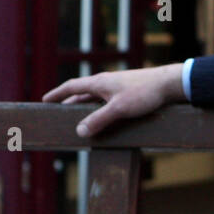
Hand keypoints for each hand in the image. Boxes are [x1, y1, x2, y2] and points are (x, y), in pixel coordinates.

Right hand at [43, 63, 186, 137]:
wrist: (168, 83)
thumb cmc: (143, 93)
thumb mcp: (118, 109)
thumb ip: (98, 120)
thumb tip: (79, 131)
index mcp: (99, 82)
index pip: (72, 86)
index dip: (57, 94)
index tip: (44, 100)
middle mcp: (106, 83)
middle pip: (81, 93)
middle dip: (68, 103)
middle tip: (57, 113)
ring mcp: (116, 87)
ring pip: (94, 98)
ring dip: (84, 108)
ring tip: (76, 119)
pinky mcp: (127, 93)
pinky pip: (105, 101)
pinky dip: (98, 110)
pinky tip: (101, 118)